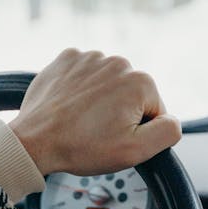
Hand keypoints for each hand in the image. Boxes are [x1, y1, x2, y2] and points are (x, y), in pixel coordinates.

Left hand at [8, 48, 180, 175]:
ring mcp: (90, 57)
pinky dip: (80, 88)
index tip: (115, 136)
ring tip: (82, 119)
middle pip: (131, 94)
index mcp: (140, 82)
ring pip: (108, 83)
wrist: (34, 141)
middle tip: (97, 131)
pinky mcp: (67, 58)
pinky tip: (71, 105)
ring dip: (100, 100)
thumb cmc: (82, 147)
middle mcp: (117, 62)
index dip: (138, 129)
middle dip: (120, 112)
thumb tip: (172, 120)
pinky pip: (84, 73)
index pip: (154, 110)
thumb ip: (167, 132)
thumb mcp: (135, 151)